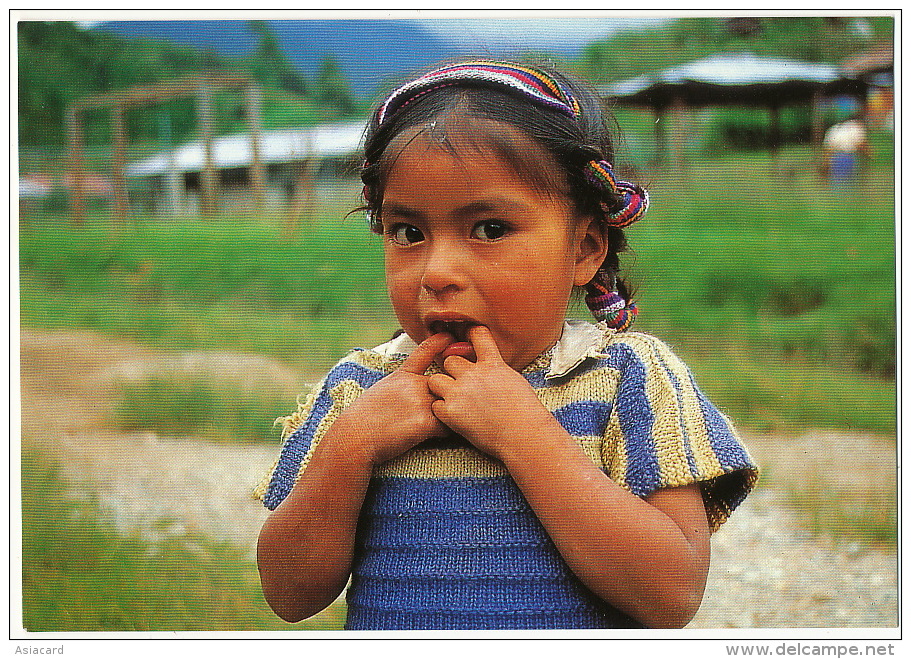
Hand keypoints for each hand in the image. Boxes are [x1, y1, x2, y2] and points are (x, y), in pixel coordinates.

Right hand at [334, 332, 452, 464]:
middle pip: (446, 385)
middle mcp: (414, 383)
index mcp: (403, 374)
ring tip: (435, 426)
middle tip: (438, 409)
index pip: (426, 351)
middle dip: (447, 396)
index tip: (449, 336)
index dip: (440, 342)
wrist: (354, 437)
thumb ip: (404, 384)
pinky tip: (430, 437)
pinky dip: (443, 433)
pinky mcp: (425, 422)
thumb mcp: (382, 389)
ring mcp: (421, 401)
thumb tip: (421, 389)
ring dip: (448, 415)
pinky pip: (448, 426)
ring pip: (450, 405)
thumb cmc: (364, 418)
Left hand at [426, 326, 557, 461]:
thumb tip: (489, 365)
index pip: (477, 335)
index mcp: (492, 364)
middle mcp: (474, 375)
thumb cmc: (525, 413)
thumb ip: (496, 369)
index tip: (467, 336)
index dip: (470, 333)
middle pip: (449, 360)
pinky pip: (435, 405)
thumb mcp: (515, 380)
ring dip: (442, 388)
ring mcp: (460, 393)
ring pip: (435, 379)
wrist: (523, 436)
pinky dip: (442, 411)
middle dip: (453, 371)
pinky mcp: (451, 413)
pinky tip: (454, 416)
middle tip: (461, 384)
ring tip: (453, 399)